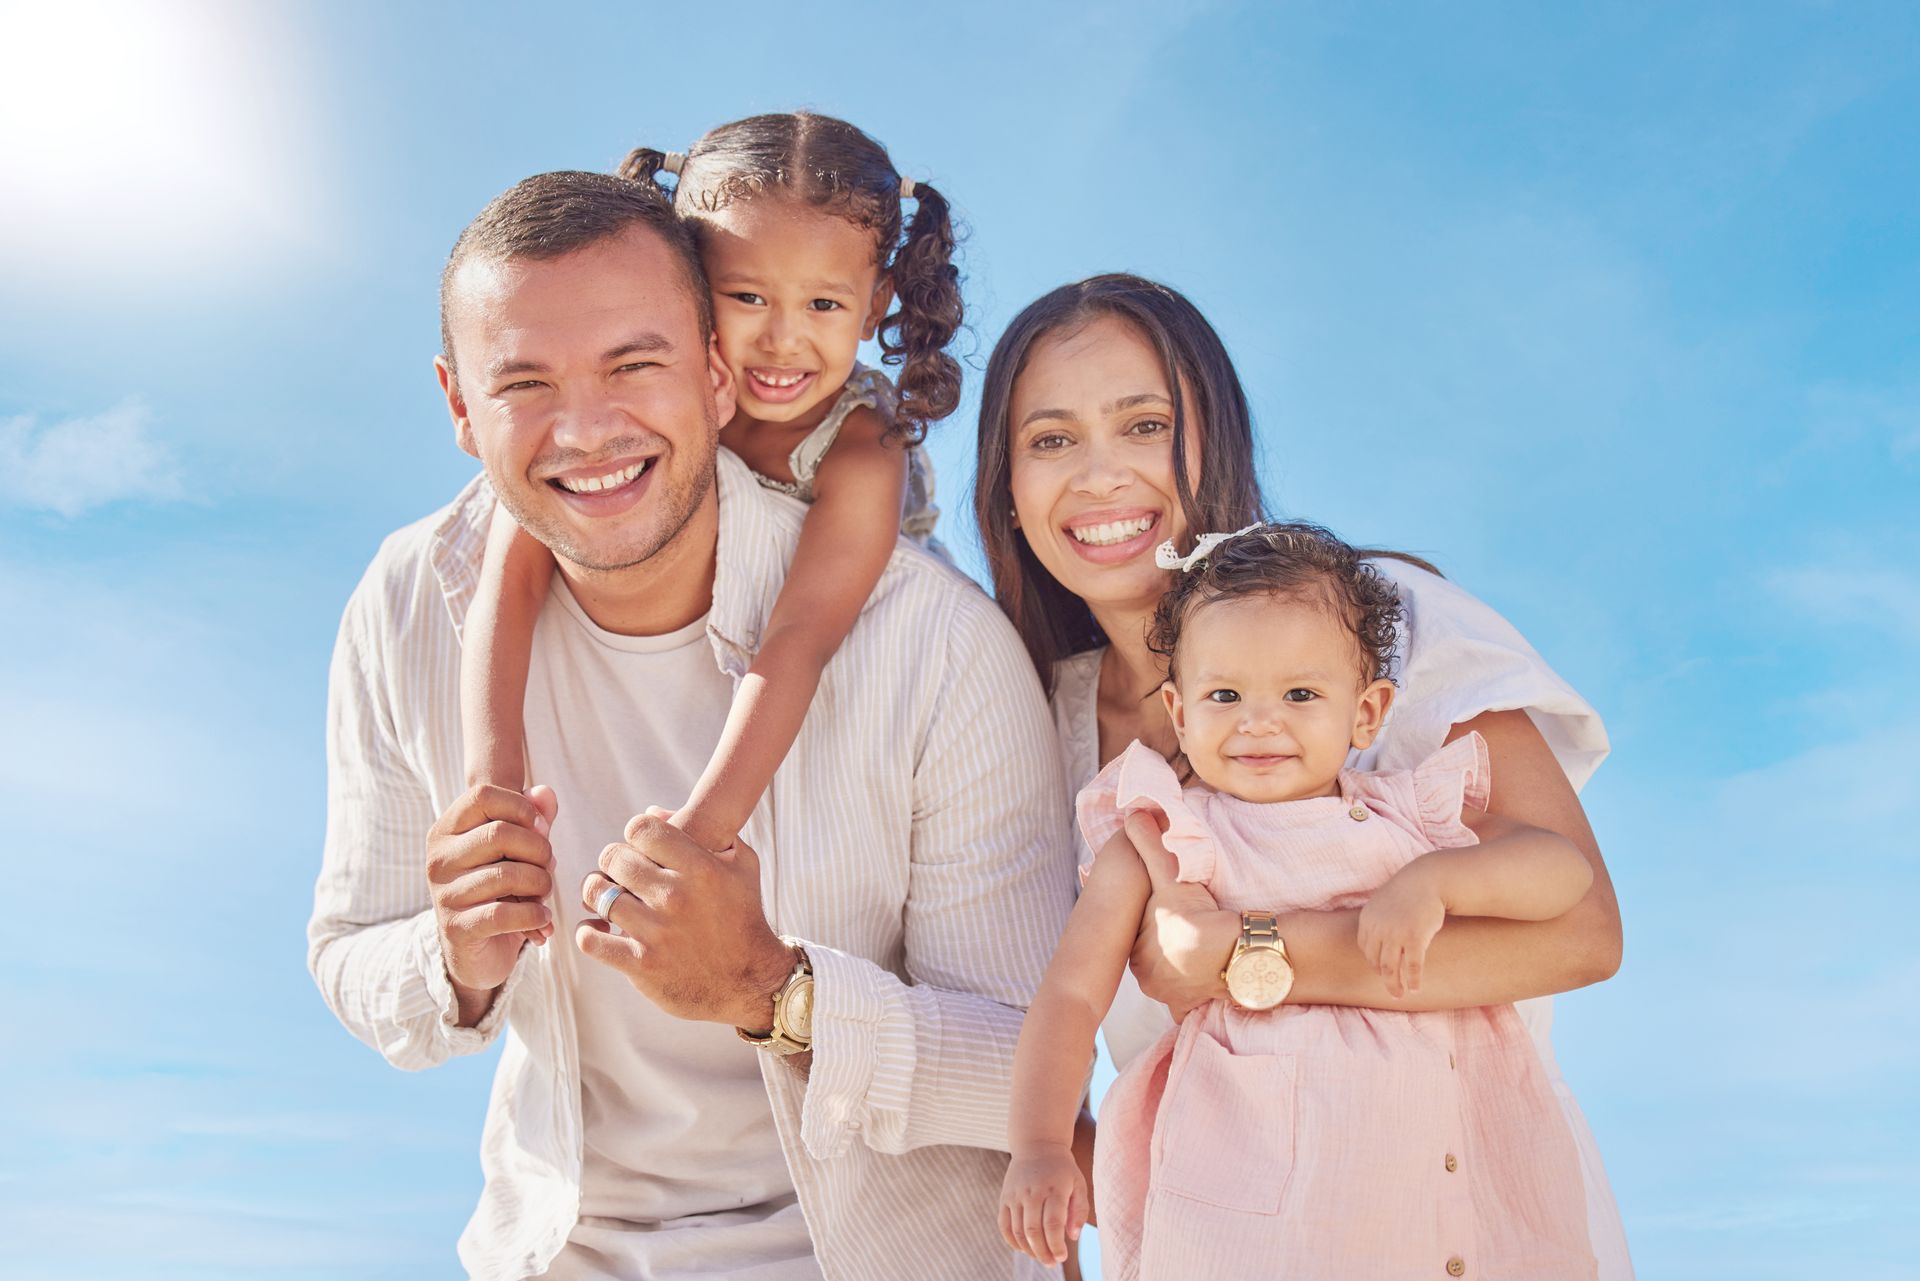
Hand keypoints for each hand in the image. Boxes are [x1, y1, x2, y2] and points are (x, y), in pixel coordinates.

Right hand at [426, 783, 558, 1023]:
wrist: (477, 951)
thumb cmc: (499, 890)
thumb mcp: (517, 850)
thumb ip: (533, 819)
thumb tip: (545, 793)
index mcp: (447, 830)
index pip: (483, 795)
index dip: (523, 808)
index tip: (541, 829)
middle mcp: (439, 858)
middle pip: (500, 833)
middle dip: (539, 850)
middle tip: (547, 867)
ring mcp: (444, 894)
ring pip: (507, 874)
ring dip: (540, 884)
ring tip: (544, 894)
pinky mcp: (457, 927)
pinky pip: (504, 914)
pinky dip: (534, 916)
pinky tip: (542, 920)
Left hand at [576, 809, 793, 1026]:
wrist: (751, 981)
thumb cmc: (744, 917)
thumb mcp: (742, 865)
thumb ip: (709, 831)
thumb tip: (656, 810)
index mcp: (700, 868)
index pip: (641, 829)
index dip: (635, 834)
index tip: (640, 847)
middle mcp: (676, 896)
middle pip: (614, 857)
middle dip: (614, 861)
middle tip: (621, 873)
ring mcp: (656, 932)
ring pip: (597, 893)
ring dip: (596, 893)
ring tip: (606, 897)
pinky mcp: (641, 965)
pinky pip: (591, 940)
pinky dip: (588, 931)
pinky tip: (599, 929)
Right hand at [999, 1146, 1087, 1265]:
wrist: (1037, 1145)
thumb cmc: (1062, 1169)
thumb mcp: (1079, 1184)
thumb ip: (1079, 1210)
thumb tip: (1072, 1237)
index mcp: (1054, 1189)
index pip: (1053, 1224)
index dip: (1056, 1245)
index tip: (1061, 1258)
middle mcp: (1032, 1191)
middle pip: (1033, 1231)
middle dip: (1043, 1253)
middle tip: (1051, 1263)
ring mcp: (1015, 1194)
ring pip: (1018, 1231)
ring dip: (1029, 1250)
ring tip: (1040, 1256)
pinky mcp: (1004, 1197)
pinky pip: (1004, 1226)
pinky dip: (1012, 1241)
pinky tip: (1024, 1248)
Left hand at [1125, 812, 1234, 1019]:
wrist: (1238, 952)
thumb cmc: (1198, 916)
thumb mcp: (1171, 874)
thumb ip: (1150, 845)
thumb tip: (1133, 814)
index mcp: (1136, 954)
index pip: (1140, 933)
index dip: (1155, 918)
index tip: (1172, 910)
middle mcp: (1149, 981)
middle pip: (1155, 957)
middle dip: (1166, 943)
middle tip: (1188, 926)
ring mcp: (1171, 998)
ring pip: (1171, 977)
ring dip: (1180, 964)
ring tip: (1200, 945)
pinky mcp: (1193, 1009)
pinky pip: (1189, 999)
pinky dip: (1194, 988)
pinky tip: (1206, 973)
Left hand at [1357, 859, 1446, 996]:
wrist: (1428, 880)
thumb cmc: (1408, 892)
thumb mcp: (1384, 903)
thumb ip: (1377, 921)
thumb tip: (1378, 942)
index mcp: (1368, 919)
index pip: (1366, 948)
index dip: (1374, 961)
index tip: (1382, 970)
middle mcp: (1378, 928)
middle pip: (1377, 961)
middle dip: (1384, 977)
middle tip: (1392, 991)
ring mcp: (1395, 934)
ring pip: (1391, 968)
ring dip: (1395, 985)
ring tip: (1399, 995)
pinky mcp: (1414, 938)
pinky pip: (1413, 965)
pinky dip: (1413, 979)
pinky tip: (1415, 989)